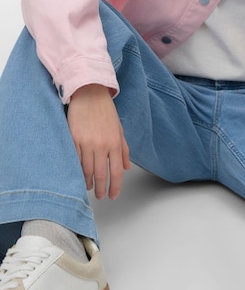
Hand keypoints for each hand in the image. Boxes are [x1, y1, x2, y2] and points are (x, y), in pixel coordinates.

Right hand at [67, 84, 130, 199]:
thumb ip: (123, 149)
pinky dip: (77, 171)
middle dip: (101, 189)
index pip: (116, 172)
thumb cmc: (106, 111)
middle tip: (100, 195)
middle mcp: (102, 145)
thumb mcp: (120, 129)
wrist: (90, 94)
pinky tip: (78, 176)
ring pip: (86, 170)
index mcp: (115, 143)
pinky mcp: (74, 139)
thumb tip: (126, 167)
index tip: (112, 195)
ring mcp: (87, 143)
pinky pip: (75, 160)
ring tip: (89, 187)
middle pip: (100, 174)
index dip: (114, 187)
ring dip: (88, 182)